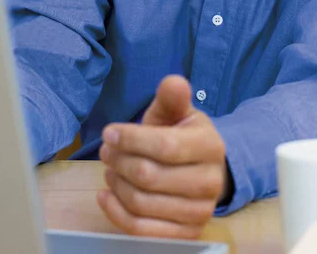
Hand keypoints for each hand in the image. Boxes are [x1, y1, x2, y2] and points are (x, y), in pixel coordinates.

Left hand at [97, 75, 226, 238]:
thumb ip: (172, 98)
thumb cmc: (182, 136)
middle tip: (106, 150)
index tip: (109, 131)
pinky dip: (116, 212)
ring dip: (116, 183)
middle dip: (119, 160)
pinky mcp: (186, 234)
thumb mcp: (177, 113)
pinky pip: (141, 229)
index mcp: (210, 145)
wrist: (202, 170)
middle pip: (148, 175)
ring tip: (110, 168)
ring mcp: (200, 212)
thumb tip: (174, 81)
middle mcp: (210, 182)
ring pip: (141, 202)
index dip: (131, 139)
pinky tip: (105, 194)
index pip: (165, 146)